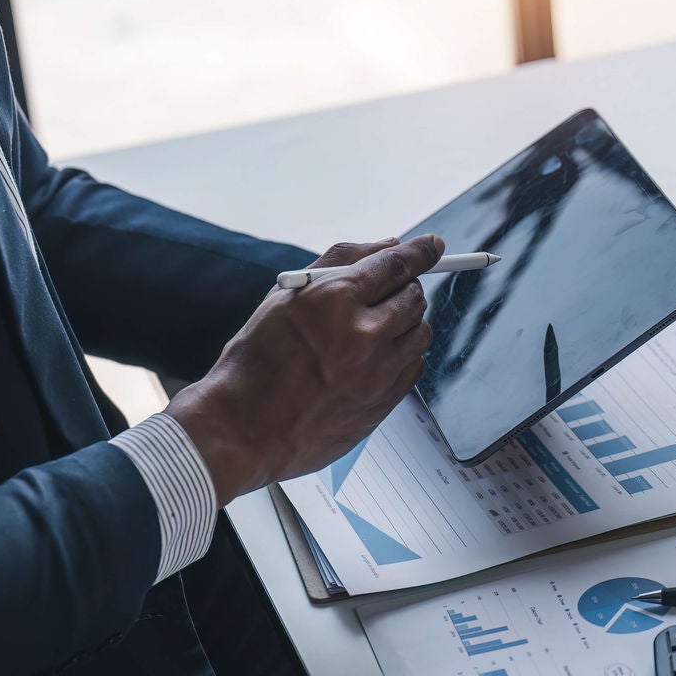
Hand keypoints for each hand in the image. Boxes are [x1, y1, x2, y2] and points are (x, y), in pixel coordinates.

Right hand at [168, 235, 445, 500]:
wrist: (243, 430)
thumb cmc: (255, 363)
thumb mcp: (286, 298)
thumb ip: (341, 263)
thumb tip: (390, 245)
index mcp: (334, 301)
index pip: (397, 265)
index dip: (421, 253)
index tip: (433, 246)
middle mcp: (363, 335)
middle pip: (414, 298)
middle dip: (404, 289)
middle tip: (386, 295)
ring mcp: (377, 373)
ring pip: (421, 333)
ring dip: (405, 323)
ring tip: (372, 330)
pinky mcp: (383, 402)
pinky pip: (414, 367)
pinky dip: (402, 356)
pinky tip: (373, 359)